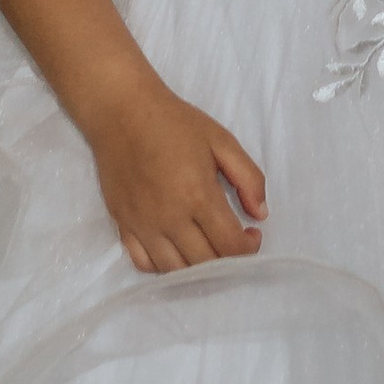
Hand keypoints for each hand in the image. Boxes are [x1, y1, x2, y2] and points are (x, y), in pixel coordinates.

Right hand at [82, 68, 268, 272]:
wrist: (123, 112)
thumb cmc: (175, 123)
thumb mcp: (222, 140)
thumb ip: (248, 178)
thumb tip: (260, 214)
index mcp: (198, 196)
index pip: (230, 246)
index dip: (248, 249)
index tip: (252, 235)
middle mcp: (170, 218)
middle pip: (205, 264)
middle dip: (227, 259)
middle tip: (232, 239)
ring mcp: (143, 226)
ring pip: (175, 271)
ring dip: (197, 267)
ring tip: (206, 245)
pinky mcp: (123, 226)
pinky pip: (144, 264)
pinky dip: (164, 267)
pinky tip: (176, 249)